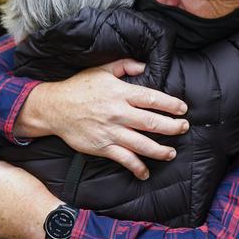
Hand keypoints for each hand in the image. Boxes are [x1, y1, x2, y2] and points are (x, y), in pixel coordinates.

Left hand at [0, 155, 59, 238]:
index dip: (1, 176)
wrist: (43, 218)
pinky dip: (3, 221)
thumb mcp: (21, 170)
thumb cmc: (35, 192)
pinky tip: (17, 219)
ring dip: (0, 207)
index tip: (10, 180)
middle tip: (16, 195)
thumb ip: (1, 164)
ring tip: (18, 208)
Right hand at [13, 59, 188, 179]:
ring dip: (160, 150)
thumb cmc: (78, 87)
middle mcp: (118, 113)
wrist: (54, 108)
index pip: (152, 99)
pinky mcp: (102, 147)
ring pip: (142, 144)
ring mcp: (111, 132)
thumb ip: (124, 66)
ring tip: (171, 153)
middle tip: (184, 128)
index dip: (170, 105)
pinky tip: (145, 172)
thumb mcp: (101, 70)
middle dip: (172, 127)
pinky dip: (136, 167)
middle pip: (152, 122)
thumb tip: (145, 66)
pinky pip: (124, 159)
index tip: (183, 109)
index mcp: (120, 93)